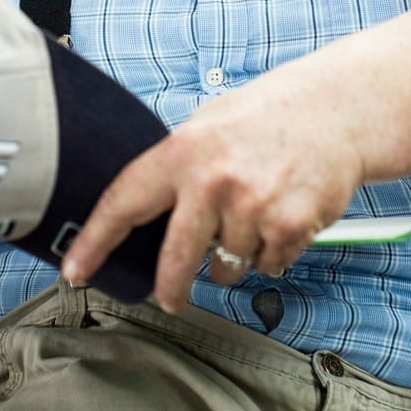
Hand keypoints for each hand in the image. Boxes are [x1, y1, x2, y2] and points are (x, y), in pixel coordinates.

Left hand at [61, 65, 365, 312]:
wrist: (336, 110)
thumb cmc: (267, 117)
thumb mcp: (208, 127)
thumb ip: (176, 168)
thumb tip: (139, 215)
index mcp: (184, 151)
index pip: (124, 202)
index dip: (94, 242)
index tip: (74, 271)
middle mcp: (213, 180)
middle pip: (176, 258)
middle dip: (170, 288)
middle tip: (169, 300)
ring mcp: (253, 206)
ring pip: (228, 265)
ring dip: (237, 254)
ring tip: (256, 214)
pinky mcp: (289, 226)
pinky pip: (267, 265)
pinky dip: (272, 253)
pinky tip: (283, 216)